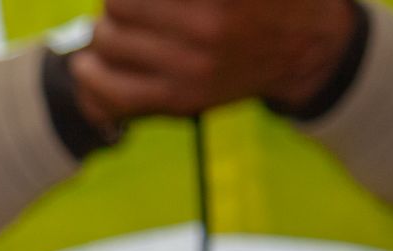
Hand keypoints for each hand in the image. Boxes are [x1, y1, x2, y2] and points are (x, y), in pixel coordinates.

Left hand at [71, 0, 358, 121]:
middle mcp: (208, 24)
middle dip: (118, 3)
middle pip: (118, 3)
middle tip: (127, 6)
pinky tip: (87, 63)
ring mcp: (194, 67)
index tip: (133, 0)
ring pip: (107, 41)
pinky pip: (113, 91)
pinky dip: (91, 77)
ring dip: (103, 33)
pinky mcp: (183, 100)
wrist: (306, 47)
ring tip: (114, 29)